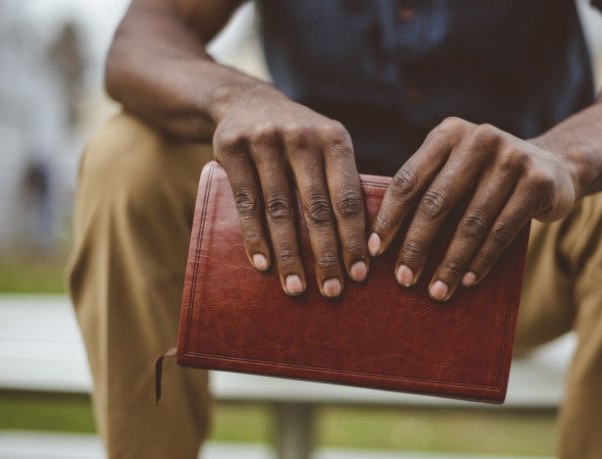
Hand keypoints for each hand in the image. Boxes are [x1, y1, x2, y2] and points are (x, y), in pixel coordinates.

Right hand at [212, 86, 367, 297]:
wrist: (245, 101)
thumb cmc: (297, 140)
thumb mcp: (325, 146)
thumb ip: (341, 182)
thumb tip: (369, 246)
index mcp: (334, 138)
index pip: (348, 197)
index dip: (355, 239)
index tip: (360, 275)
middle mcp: (302, 135)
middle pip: (317, 207)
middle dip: (327, 255)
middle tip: (332, 292)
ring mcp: (265, 139)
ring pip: (280, 209)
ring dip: (289, 255)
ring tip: (296, 288)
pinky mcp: (232, 146)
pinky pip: (246, 201)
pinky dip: (255, 237)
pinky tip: (263, 264)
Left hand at [367, 117, 578, 300]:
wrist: (553, 166)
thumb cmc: (487, 178)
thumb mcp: (456, 169)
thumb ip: (426, 189)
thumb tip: (379, 242)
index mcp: (448, 134)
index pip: (409, 179)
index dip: (389, 218)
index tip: (375, 250)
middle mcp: (478, 139)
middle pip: (437, 202)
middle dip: (416, 246)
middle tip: (403, 279)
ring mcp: (511, 157)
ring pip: (471, 222)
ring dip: (451, 263)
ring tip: (436, 291)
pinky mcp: (537, 181)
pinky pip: (502, 230)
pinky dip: (482, 259)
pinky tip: (468, 280)